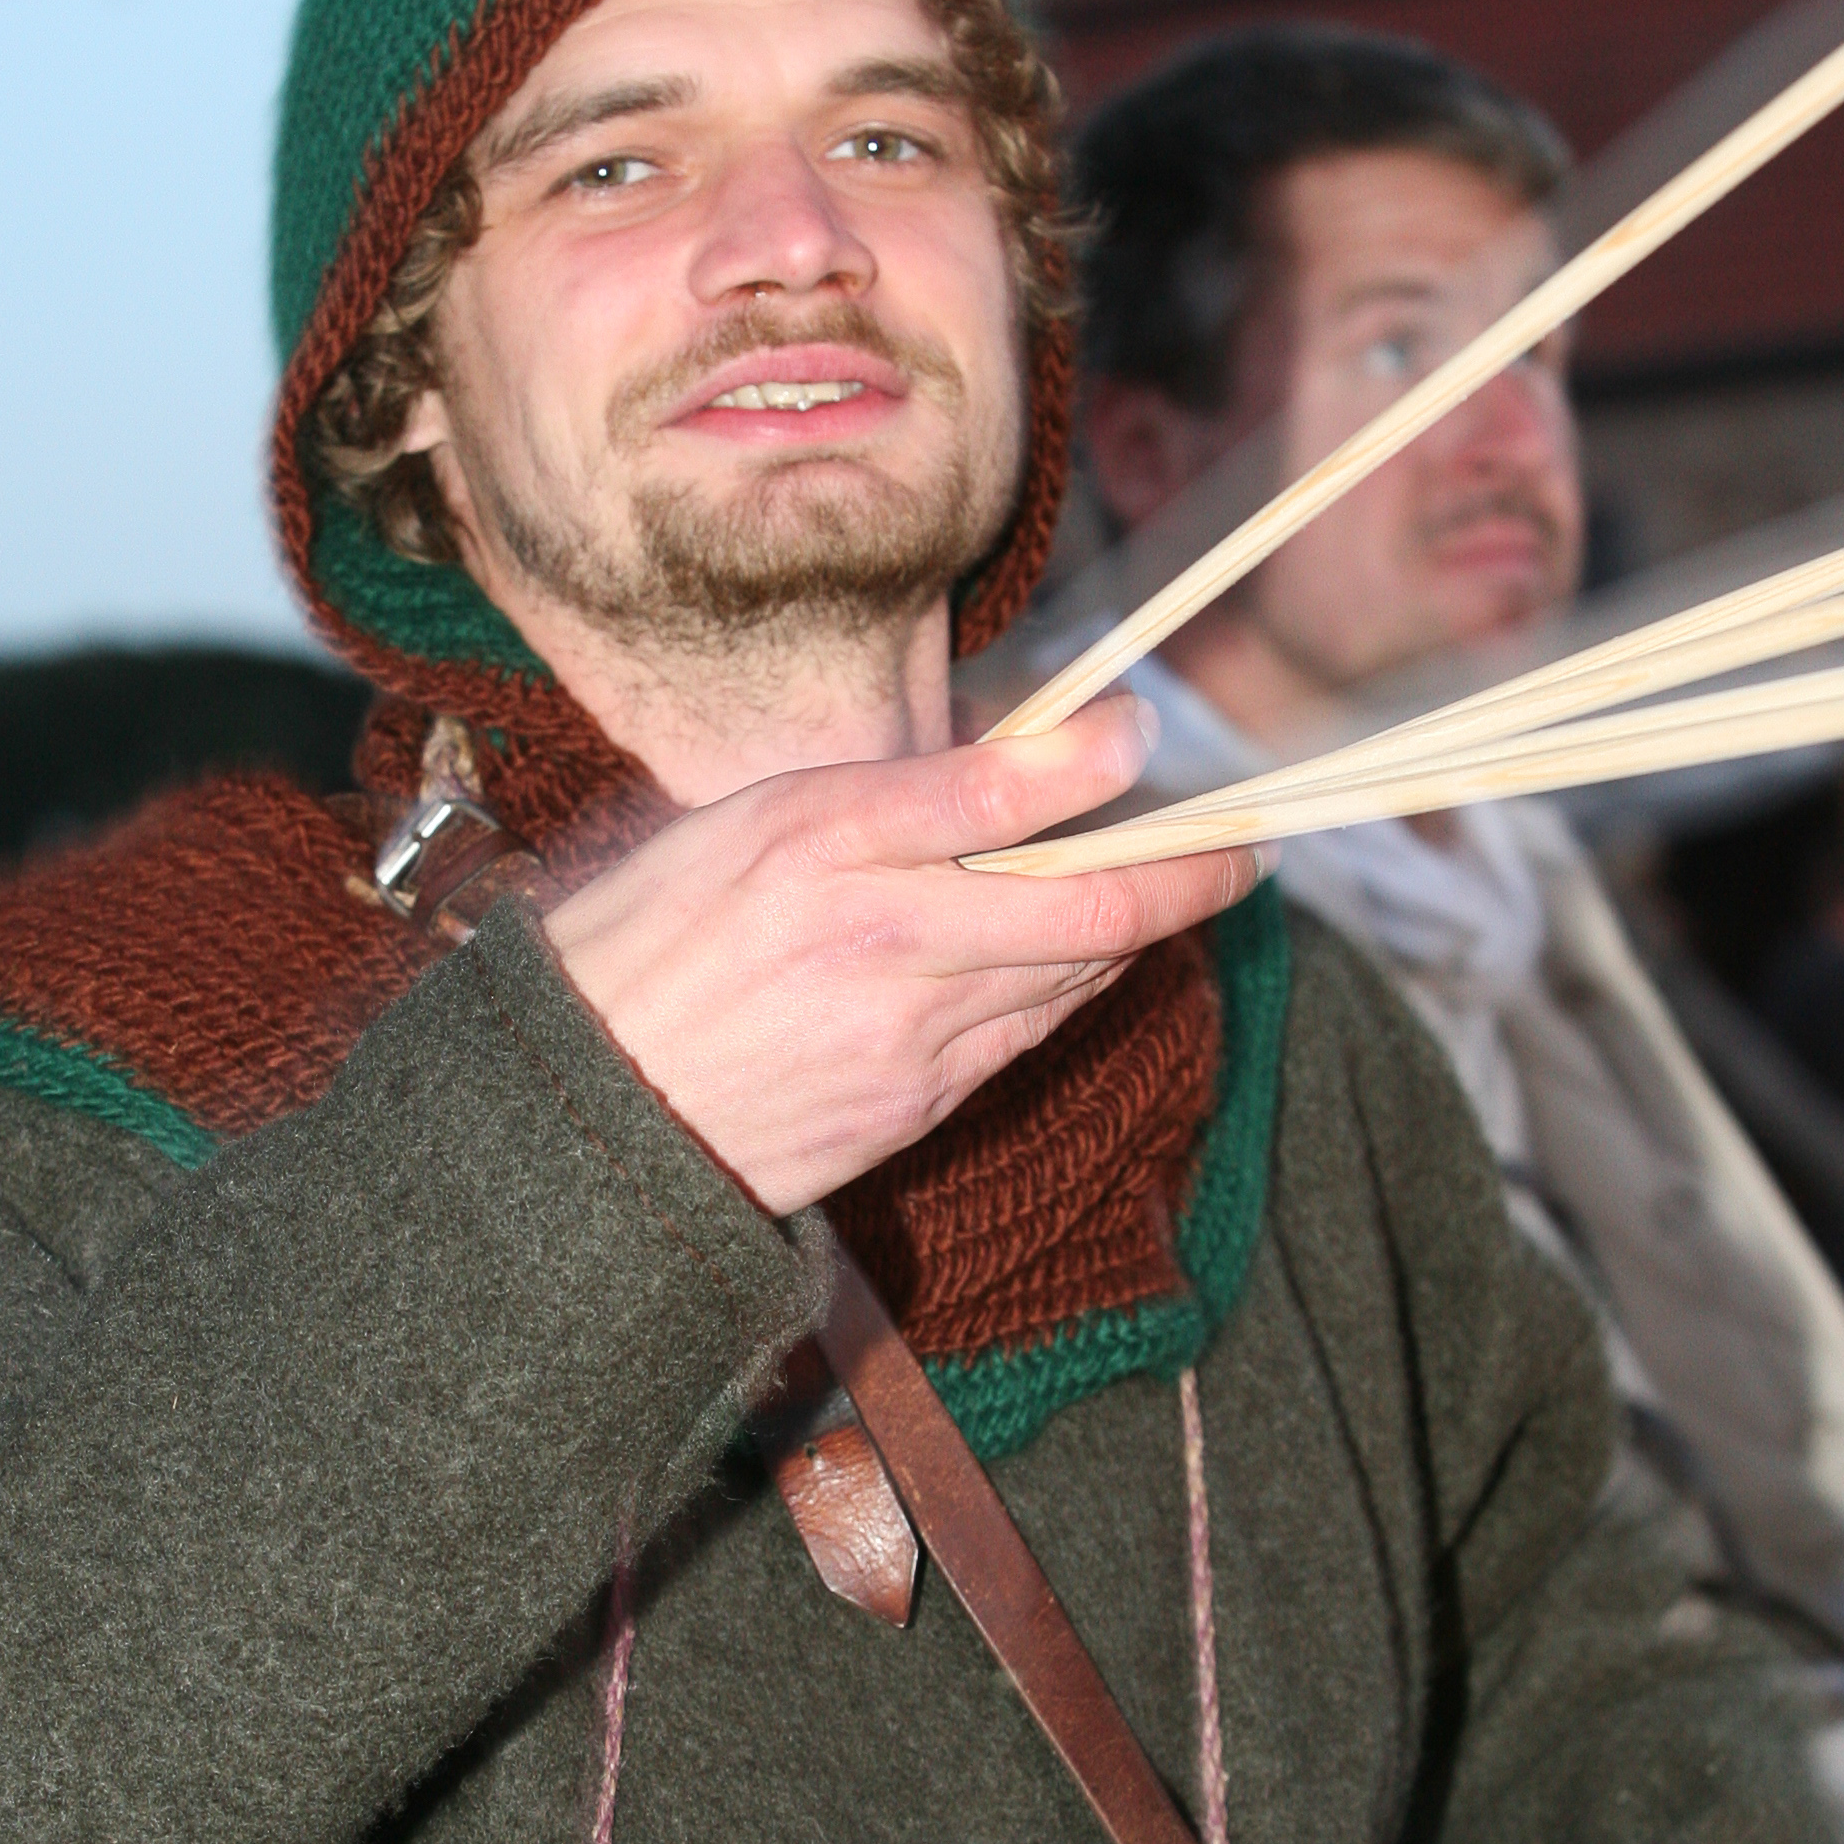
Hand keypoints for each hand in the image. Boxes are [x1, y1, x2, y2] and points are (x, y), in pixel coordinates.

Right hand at [541, 702, 1265, 1214]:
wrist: (591, 1110)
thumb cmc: (652, 939)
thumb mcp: (749, 821)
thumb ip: (891, 793)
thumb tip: (1019, 757)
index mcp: (825, 840)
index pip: (1000, 794)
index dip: (1096, 761)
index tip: (1147, 733)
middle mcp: (880, 937)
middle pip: (1085, 906)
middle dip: (1191, 871)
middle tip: (1252, 842)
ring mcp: (906, 1036)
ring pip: (1073, 977)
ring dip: (1143, 930)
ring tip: (1188, 883)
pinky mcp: (914, 1107)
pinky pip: (1025, 1037)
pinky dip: (1072, 990)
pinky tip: (1087, 959)